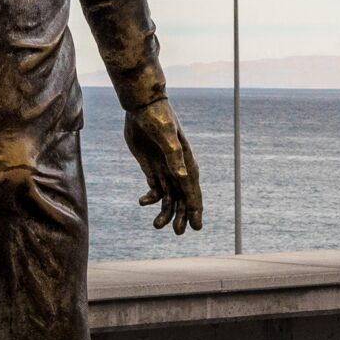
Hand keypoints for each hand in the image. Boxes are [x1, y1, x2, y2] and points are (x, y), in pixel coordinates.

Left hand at [123, 97, 202, 234]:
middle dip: (181, 216)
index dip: (195, 210)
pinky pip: (155, 189)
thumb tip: (184, 178)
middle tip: (176, 232)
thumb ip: (174, 158)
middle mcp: (178, 169)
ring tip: (157, 226)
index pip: (193, 191)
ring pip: (169, 197)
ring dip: (165, 212)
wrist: (142, 106)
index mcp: (186, 163)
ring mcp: (166, 169)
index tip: (196, 228)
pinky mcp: (152, 168)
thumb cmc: (158, 118)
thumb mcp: (166, 137)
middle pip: (182, 198)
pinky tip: (142, 201)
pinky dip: (151, 198)